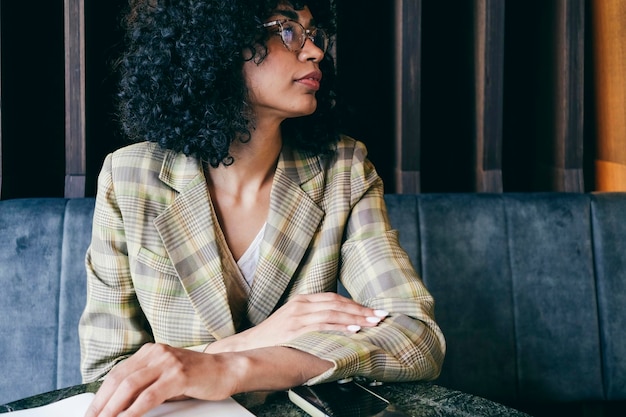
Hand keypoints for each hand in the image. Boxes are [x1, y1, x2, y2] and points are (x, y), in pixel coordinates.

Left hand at [84, 343, 234, 416]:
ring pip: (130, 385)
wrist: (225, 370)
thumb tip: (117, 404)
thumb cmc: (196, 376)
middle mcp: (156, 352)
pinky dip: (134, 410)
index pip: (117, 374)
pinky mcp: (179, 374)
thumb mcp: (165, 377)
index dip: (101, 395)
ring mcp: (168, 362)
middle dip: (102, 403)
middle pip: (119, 379)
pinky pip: (150, 395)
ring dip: (113, 408)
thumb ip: (144, 385)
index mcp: (149, 351)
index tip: (91, 412)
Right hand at [205, 292, 387, 352]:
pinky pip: (323, 325)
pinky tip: (353, 329)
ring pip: (333, 313)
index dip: (355, 304)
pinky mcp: (296, 328)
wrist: (250, 344)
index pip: (334, 298)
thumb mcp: (294, 320)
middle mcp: (301, 305)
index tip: (372, 310)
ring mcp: (298, 316)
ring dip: (355, 318)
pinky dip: (340, 326)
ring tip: (372, 323)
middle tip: (379, 316)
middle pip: (337, 303)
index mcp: (303, 301)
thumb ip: (313, 318)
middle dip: (360, 310)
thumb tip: (338, 324)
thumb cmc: (274, 336)